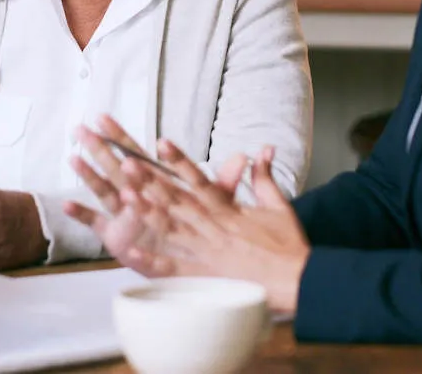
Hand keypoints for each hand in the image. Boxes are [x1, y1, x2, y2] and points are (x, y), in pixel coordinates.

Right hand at [63, 116, 247, 274]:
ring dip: (89, 176)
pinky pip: (97, 225)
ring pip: (104, 191)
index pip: (135, 154)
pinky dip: (83, 216)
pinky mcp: (115, 237)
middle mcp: (134, 196)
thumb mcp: (215, 205)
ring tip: (74, 158)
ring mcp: (122, 215)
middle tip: (80, 127)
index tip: (104, 116)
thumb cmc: (199, 228)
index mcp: (154, 184)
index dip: (120, 135)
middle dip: (98, 147)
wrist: (191, 262)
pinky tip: (66, 204)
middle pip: (114, 167)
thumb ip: (224, 182)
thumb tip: (245, 157)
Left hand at [120, 145, 310, 313]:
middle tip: (126, 162)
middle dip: (151, 181)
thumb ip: (264, 177)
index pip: (199, 179)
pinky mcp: (204, 275)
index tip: (160, 143)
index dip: (179, 160)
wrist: (298, 279)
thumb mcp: (278, 205)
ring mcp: (207, 251)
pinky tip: (130, 253)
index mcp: (228, 209)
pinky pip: (173, 268)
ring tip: (123, 196)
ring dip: (147, 212)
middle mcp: (213, 226)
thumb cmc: (288, 245)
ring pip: (171, 228)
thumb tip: (264, 149)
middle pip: (177, 200)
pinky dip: (152, 261)